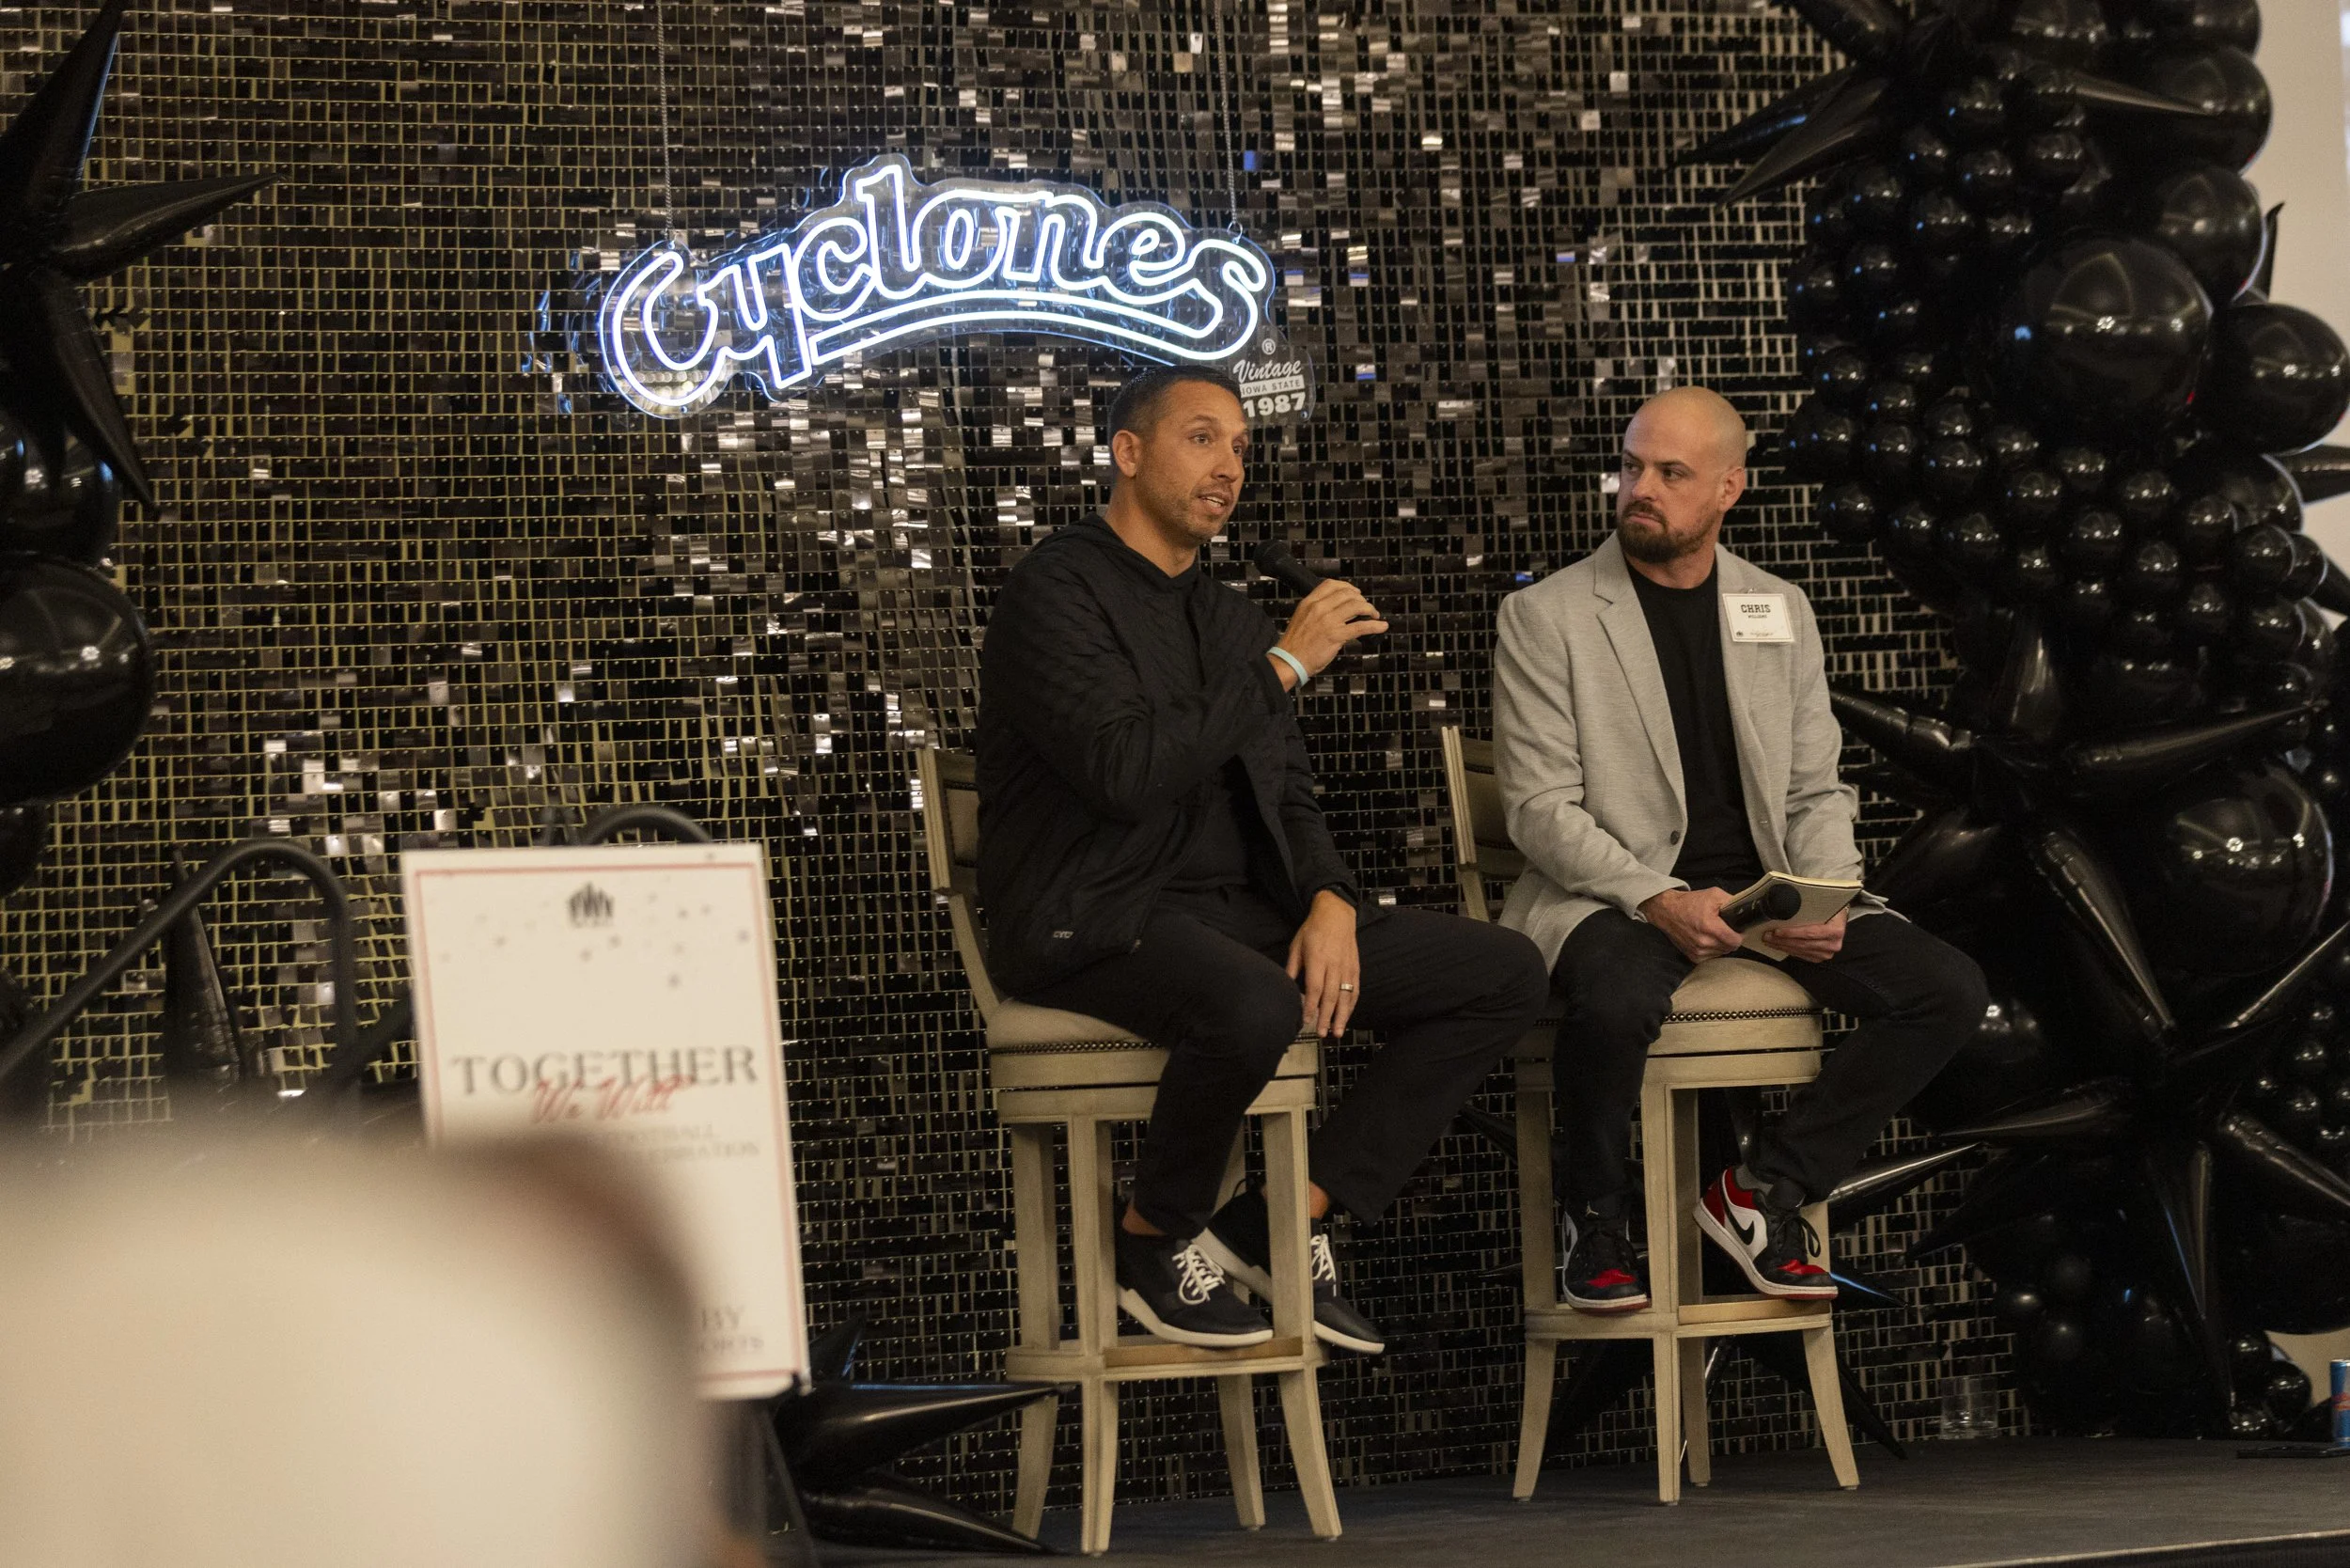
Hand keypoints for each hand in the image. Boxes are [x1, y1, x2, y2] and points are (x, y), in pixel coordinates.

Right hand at [1269, 578, 1388, 687]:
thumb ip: (1317, 611)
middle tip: (1366, 607)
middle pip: (1348, 594)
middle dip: (1361, 599)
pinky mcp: (1336, 635)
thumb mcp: (1302, 618)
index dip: (1347, 587)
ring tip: (1374, 616)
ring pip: (1357, 606)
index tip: (1355, 593)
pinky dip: (1375, 625)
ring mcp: (1328, 621)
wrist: (1289, 661)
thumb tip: (1337, 611)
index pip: (1331, 585)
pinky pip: (1361, 626)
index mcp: (1309, 602)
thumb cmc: (1294, 645)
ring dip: (1370, 610)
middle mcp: (1319, 608)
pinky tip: (1381, 626)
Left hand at [1286, 890, 1360, 1037]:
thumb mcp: (1297, 945)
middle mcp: (1334, 964)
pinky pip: (1354, 989)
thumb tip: (1285, 986)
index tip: (1307, 1020)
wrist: (1336, 913)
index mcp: (1317, 959)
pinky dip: (1351, 1005)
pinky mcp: (1355, 968)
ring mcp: (1347, 967)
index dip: (1311, 1006)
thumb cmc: (1314, 929)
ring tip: (1337, 1032)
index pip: (1315, 988)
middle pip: (1330, 996)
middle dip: (1326, 1017)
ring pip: (1345, 996)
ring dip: (1342, 1016)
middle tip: (1322, 1033)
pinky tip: (1347, 1015)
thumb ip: (1292, 967)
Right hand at [1639, 886, 1741, 963]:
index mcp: (1710, 927)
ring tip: (1714, 933)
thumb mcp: (1713, 894)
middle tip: (1724, 928)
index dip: (1740, 934)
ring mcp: (1697, 951)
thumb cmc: (1689, 903)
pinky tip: (1707, 939)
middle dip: (1730, 938)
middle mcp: (1703, 942)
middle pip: (1730, 947)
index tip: (1737, 929)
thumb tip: (1745, 910)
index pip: (1736, 941)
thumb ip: (1732, 902)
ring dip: (1721, 944)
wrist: (1667, 911)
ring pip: (1722, 953)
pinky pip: (1711, 957)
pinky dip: (1712, 949)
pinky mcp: (1693, 956)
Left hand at [1767, 908, 1846, 962]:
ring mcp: (1827, 953)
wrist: (1839, 919)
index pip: (1810, 933)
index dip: (1792, 933)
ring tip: (1769, 940)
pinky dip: (1788, 950)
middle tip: (1767, 935)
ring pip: (1800, 950)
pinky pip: (1801, 955)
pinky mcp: (1820, 957)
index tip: (1777, 931)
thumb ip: (1809, 907)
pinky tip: (1778, 945)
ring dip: (1782, 946)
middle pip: (1803, 943)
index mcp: (1835, 930)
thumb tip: (1786, 904)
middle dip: (1782, 940)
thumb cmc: (1830, 910)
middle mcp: (1833, 944)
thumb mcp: (1823, 905)